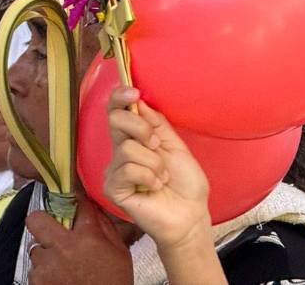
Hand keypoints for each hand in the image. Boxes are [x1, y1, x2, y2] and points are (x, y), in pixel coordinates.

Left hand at [25, 202, 131, 284]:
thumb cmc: (114, 281)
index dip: (75, 199)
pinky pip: (34, 269)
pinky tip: (57, 278)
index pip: (78, 204)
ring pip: (35, 248)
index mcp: (87, 236)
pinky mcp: (37, 282)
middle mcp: (62, 247)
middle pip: (36, 220)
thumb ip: (106, 228)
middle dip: (40, 220)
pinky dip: (44, 272)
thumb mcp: (120, 252)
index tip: (73, 197)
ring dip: (46, 254)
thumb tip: (95, 209)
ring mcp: (46, 266)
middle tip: (49, 228)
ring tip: (59, 264)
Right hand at [105, 87, 213, 251]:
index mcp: (134, 138)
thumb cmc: (184, 181)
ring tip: (162, 176)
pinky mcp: (113, 188)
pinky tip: (155, 187)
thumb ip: (156, 123)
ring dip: (154, 162)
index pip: (117, 111)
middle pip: (116, 120)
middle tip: (158, 145)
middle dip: (141, 128)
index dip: (119, 97)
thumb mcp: (174, 144)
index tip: (133, 93)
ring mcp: (115, 170)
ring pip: (127, 148)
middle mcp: (120, 152)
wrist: (190, 212)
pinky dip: (149, 176)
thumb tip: (138, 100)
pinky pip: (128, 170)